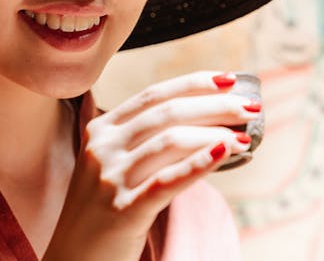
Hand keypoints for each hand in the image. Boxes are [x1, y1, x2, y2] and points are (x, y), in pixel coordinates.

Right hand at [42, 71, 259, 260]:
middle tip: (251, 108)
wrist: (72, 258)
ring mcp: (110, 178)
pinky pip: (166, 181)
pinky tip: (225, 151)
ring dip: (215, 133)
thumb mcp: (99, 163)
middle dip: (215, 106)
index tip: (229, 80)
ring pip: (171, 141)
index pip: (154, 94)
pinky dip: (199, 163)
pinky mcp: (122, 211)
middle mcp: (102, 147)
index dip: (194, 83)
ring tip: (245, 138)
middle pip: (167, 113)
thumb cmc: (96, 210)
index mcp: (100, 130)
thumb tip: (154, 108)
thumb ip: (121, 133)